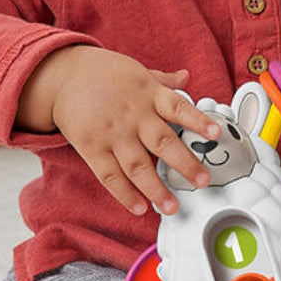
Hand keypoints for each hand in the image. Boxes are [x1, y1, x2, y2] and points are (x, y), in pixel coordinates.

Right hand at [17, 46, 220, 215]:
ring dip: (156, 189)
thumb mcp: (137, 72)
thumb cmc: (105, 75)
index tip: (216, 134)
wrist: (63, 76)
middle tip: (203, 181)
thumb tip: (187, 77)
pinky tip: (139, 208)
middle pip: (163, 142)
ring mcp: (112, 133)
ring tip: (172, 207)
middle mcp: (134, 115)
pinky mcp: (92, 147)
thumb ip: (163, 81)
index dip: (198, 121)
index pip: (179, 108)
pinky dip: (124, 194)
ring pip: (138, 166)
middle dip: (185, 164)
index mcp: (149, 95)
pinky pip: (109, 175)